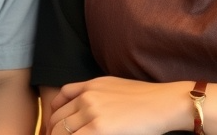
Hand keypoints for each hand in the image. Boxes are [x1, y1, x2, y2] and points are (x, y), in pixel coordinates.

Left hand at [47, 77, 194, 134]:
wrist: (163, 103)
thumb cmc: (147, 98)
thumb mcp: (117, 87)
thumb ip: (98, 94)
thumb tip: (90, 111)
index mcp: (91, 85)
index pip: (60, 98)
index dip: (54, 114)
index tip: (54, 127)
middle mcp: (87, 97)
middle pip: (57, 118)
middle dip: (53, 132)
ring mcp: (91, 112)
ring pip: (61, 131)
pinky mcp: (98, 128)